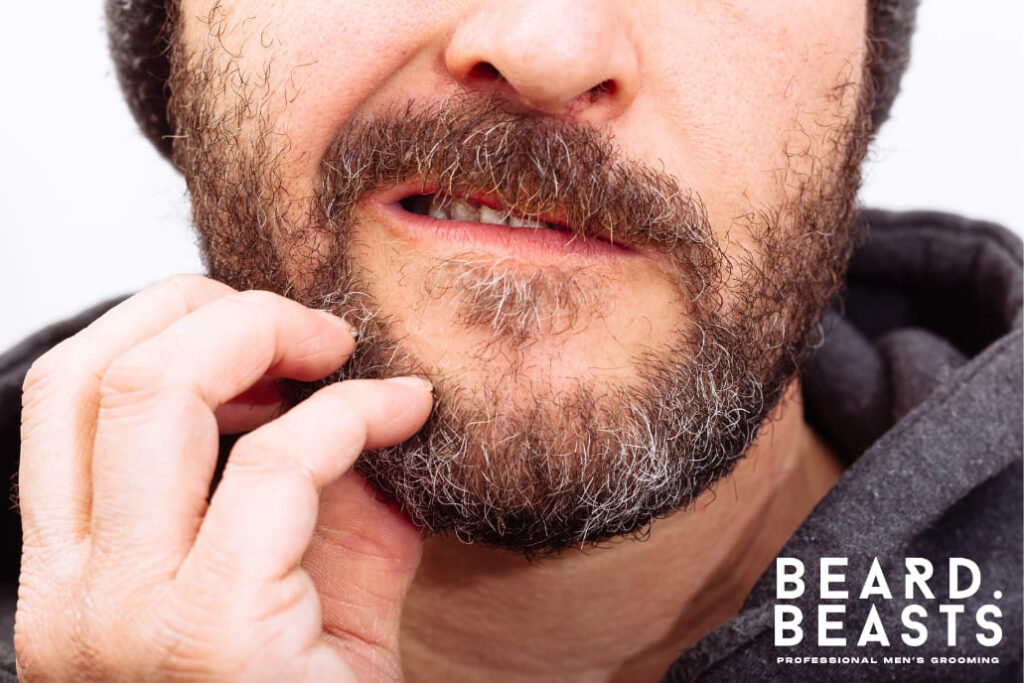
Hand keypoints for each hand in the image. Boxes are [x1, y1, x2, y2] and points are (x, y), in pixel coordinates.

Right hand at [15, 274, 433, 680]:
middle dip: (220, 311)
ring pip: (157, 393)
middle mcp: (70, 597)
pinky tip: (408, 413)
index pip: (67, 390)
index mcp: (73, 574)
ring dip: (270, 337)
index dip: (168, 325)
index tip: (270, 335)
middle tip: (317, 331)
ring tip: (350, 355)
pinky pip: (278, 464)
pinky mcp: (212, 637)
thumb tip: (339, 377)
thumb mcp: (301, 570)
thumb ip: (304, 479)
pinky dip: (352, 413)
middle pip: (103, 372)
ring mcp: (125, 620)